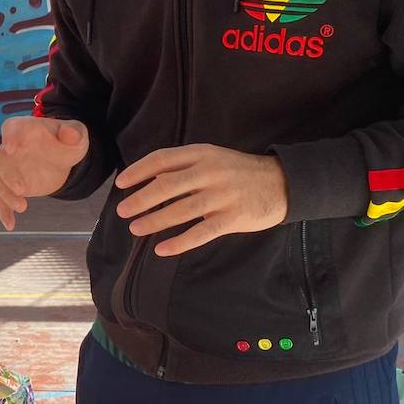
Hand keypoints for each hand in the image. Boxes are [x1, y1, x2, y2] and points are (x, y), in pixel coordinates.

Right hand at [0, 116, 89, 229]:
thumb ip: (73, 132)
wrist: (62, 159)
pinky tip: (10, 225)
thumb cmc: (66, 141)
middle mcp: (11, 149)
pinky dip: (4, 211)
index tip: (12, 148)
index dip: (10, 137)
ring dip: (7, 194)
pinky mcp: (14, 187)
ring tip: (23, 207)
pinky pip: (2, 199)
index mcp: (24, 130)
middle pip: (0, 158)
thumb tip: (69, 134)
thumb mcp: (76, 134)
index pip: (11, 128)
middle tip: (21, 189)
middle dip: (8, 173)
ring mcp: (11, 169)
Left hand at [115, 144, 287, 256]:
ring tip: (135, 229)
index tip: (121, 183)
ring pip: (181, 210)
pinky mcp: (233, 218)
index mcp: (202, 154)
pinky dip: (179, 243)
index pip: (162, 159)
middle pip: (167, 185)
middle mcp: (211, 172)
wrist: (282, 183)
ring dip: (154, 221)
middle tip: (122, 211)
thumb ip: (184, 167)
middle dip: (140, 199)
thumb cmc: (239, 172)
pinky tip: (161, 249)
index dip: (138, 171)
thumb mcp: (212, 158)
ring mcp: (223, 196)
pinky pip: (201, 233)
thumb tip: (149, 179)